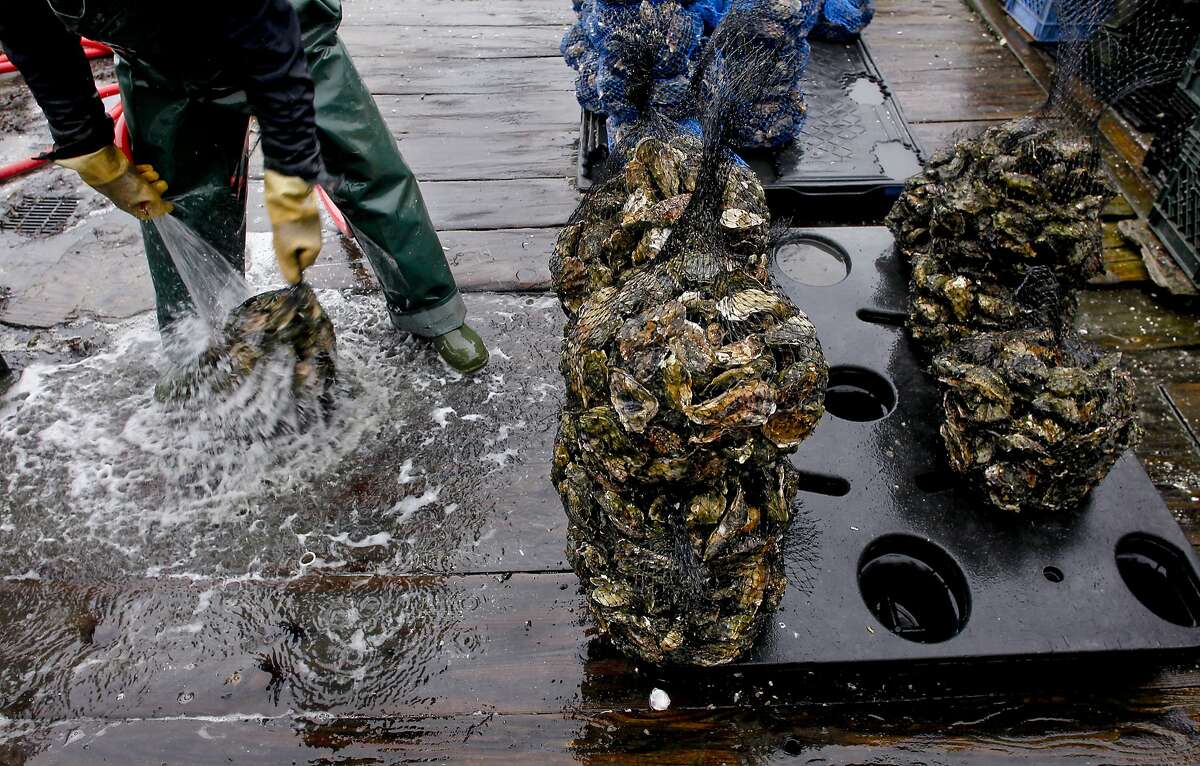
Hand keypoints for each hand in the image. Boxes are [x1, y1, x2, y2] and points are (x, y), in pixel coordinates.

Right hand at [56, 145, 172, 219]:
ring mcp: (127, 183)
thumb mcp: (146, 196)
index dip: (160, 209)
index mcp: (131, 207)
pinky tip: (145, 168)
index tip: (170, 203)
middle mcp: (128, 196)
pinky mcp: (126, 170)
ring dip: (151, 178)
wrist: (104, 163)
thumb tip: (167, 209)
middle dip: (157, 190)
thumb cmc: (122, 182)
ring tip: (150, 174)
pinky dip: (145, 170)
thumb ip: (158, 204)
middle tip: (159, 184)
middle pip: (149, 196)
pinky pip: (140, 172)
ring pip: (146, 182)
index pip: (149, 213)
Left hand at [264, 169, 321, 284]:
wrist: (289, 194)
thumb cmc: (287, 224)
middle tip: (280, 240)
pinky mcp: (309, 216)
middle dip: (290, 249)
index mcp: (315, 250)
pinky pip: (299, 228)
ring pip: (300, 240)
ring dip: (290, 238)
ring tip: (281, 229)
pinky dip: (291, 227)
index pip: (303, 265)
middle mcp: (319, 240)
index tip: (282, 252)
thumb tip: (293, 283)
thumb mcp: (284, 250)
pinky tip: (284, 221)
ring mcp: (315, 227)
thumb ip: (289, 267)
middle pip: (302, 252)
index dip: (291, 261)